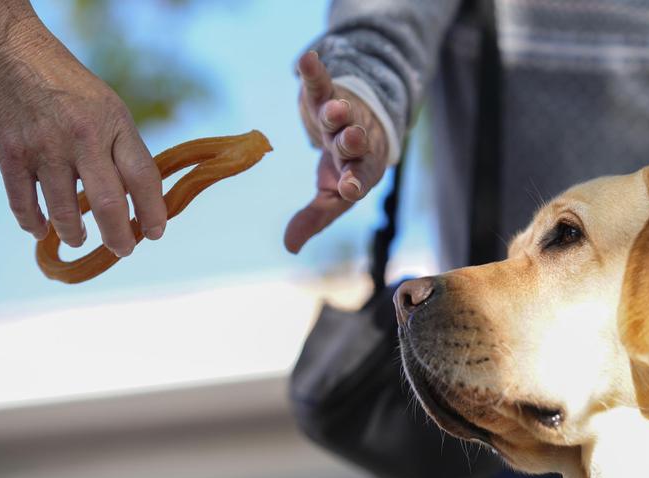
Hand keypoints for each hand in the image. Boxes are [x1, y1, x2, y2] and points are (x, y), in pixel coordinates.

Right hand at [0, 15, 165, 256]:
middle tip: (124, 250)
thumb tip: (142, 197)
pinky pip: (23, 204)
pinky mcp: (10, 155)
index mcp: (114, 124)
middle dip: (120, 237)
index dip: (154, 212)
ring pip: (65, 212)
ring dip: (75, 234)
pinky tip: (42, 229)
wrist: (10, 51)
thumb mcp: (109, 107)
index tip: (155, 232)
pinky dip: (34, 224)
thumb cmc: (68, 85)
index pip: (143, 178)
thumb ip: (124, 148)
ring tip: (81, 239)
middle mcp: (82, 137)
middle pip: (108, 204)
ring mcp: (44, 147)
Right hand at [284, 51, 390, 253]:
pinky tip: (307, 60)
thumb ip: (314, 218)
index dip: (353, 183)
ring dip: (338, 113)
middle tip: (352, 138)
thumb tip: (289, 247)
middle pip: (353, 144)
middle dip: (352, 142)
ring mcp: (343, 119)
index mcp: (358, 172)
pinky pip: (321, 84)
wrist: (358, 126)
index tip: (349, 189)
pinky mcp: (329, 95)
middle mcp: (354, 144)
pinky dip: (315, 72)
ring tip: (336, 109)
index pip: (357, 179)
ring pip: (340, 116)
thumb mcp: (331, 194)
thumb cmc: (344, 168)